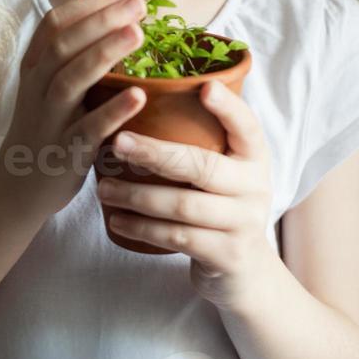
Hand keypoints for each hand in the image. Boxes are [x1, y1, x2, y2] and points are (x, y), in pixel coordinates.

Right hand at [0, 0, 148, 216]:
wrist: (17, 188)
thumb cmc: (46, 122)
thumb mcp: (50, 75)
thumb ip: (71, 32)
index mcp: (35, 65)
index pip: (56, 22)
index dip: (91, 6)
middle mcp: (37, 88)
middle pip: (64, 45)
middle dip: (101, 20)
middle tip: (140, 5)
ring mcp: (48, 120)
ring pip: (71, 80)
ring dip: (104, 54)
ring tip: (138, 34)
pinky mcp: (64, 153)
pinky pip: (87, 130)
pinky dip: (112, 112)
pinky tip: (140, 96)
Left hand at [96, 79, 274, 309]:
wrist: (245, 270)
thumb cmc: (221, 205)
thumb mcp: (225, 171)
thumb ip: (201, 142)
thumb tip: (141, 101)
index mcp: (254, 157)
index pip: (247, 125)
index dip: (228, 107)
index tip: (205, 87)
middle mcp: (255, 186)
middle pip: (202, 166)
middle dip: (155, 153)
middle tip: (118, 142)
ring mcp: (244, 223)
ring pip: (184, 206)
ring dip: (138, 196)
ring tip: (103, 188)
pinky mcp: (227, 256)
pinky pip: (178, 238)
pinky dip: (143, 228)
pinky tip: (117, 220)